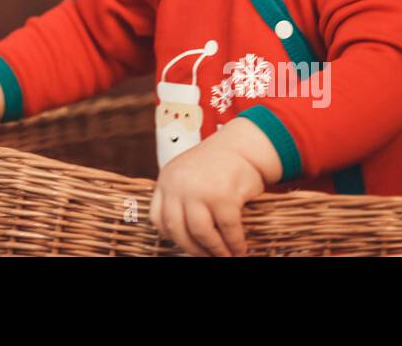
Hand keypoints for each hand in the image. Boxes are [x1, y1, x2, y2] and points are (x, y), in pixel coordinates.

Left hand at [150, 131, 266, 256]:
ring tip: (227, 256)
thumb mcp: (189, 176)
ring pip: (201, 233)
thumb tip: (187, 237)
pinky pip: (228, 229)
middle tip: (208, 257)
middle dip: (194, 249)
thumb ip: (182, 197)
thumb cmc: (218, 165)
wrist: (244, 145)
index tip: (186, 245)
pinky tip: (241, 248)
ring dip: (216, 250)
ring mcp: (199, 190)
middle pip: (177, 230)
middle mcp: (178, 185)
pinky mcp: (223, 196)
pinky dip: (235, 243)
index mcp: (166, 180)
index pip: (158, 218)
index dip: (172, 236)